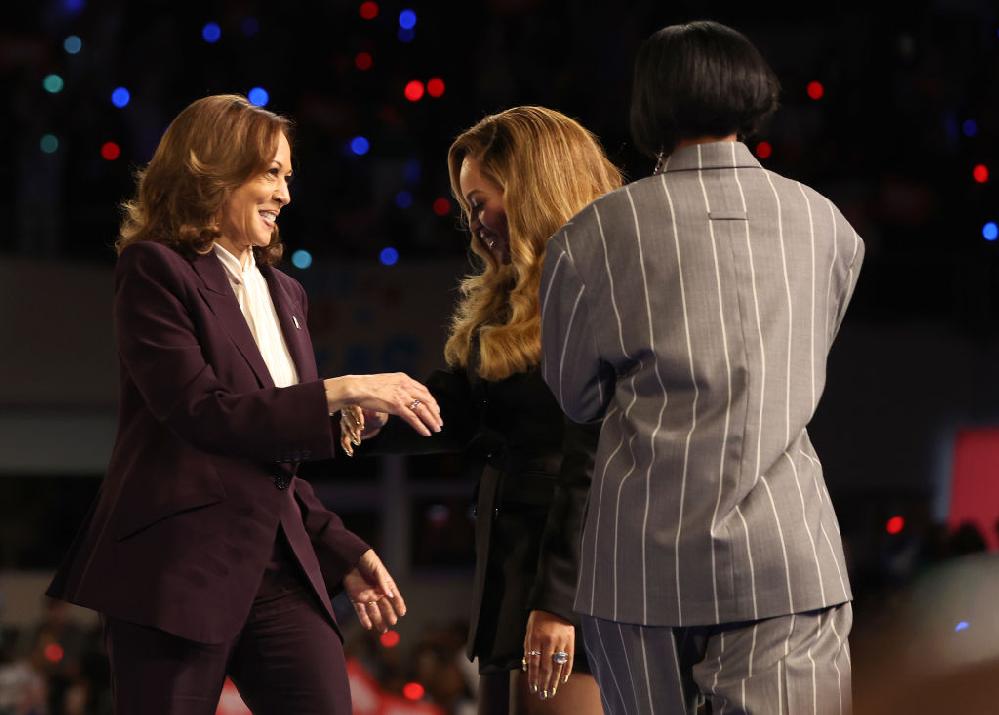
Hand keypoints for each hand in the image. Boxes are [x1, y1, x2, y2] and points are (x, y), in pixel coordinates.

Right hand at [325, 373, 441, 436]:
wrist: (356, 388)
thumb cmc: (366, 386)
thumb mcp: (386, 382)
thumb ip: (396, 388)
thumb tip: (402, 397)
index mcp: (404, 378)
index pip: (423, 390)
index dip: (432, 401)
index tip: (436, 410)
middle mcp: (405, 385)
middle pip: (427, 400)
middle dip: (435, 412)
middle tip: (439, 422)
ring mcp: (401, 395)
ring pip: (423, 410)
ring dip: (432, 420)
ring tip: (436, 429)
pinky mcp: (396, 405)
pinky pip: (413, 418)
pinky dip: (421, 426)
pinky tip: (426, 432)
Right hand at [339, 406, 388, 455]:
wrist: (375, 419)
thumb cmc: (377, 412)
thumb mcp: (379, 412)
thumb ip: (376, 413)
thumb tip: (376, 413)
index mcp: (355, 405)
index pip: (354, 410)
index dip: (357, 418)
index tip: (361, 426)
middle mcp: (348, 413)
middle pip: (348, 420)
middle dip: (353, 428)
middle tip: (358, 435)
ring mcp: (346, 423)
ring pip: (345, 429)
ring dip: (350, 436)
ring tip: (358, 442)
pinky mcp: (347, 432)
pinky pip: (344, 439)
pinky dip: (346, 446)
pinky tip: (350, 452)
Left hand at [343, 549, 406, 632]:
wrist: (349, 558)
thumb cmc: (366, 560)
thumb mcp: (376, 568)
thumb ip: (382, 581)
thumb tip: (390, 595)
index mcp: (385, 583)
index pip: (394, 596)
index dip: (399, 604)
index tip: (402, 613)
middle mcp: (377, 591)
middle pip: (385, 606)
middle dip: (389, 615)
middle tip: (392, 622)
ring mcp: (367, 595)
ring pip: (374, 611)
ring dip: (378, 620)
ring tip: (383, 630)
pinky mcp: (356, 598)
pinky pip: (360, 610)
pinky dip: (364, 619)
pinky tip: (368, 626)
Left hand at [522, 610, 574, 699]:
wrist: (554, 603)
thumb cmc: (539, 617)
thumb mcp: (528, 630)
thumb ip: (527, 648)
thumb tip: (527, 666)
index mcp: (536, 638)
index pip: (534, 663)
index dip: (533, 677)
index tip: (533, 687)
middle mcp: (548, 641)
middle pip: (546, 667)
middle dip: (544, 682)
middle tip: (543, 693)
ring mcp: (560, 641)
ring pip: (557, 665)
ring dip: (554, 680)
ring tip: (552, 690)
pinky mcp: (570, 640)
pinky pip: (569, 658)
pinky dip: (567, 670)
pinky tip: (564, 679)